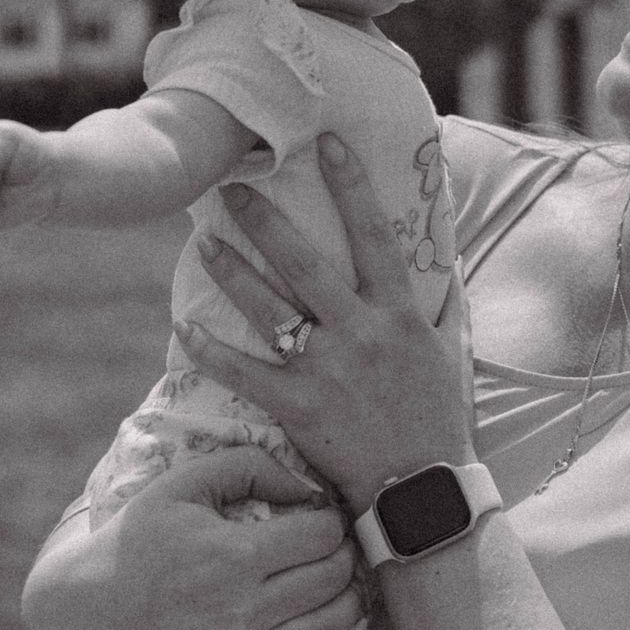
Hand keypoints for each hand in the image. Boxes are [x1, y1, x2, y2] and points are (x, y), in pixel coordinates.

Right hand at [22, 446, 365, 629]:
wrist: (84, 620)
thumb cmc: (138, 541)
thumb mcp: (185, 485)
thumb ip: (250, 467)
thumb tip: (310, 488)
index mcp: (233, 557)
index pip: (322, 535)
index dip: (332, 522)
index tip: (323, 519)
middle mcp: (241, 614)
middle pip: (331, 579)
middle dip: (344, 556)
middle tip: (336, 548)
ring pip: (329, 629)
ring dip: (349, 600)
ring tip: (341, 583)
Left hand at [176, 135, 474, 516]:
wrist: (421, 486)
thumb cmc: (435, 414)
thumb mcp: (444, 348)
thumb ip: (431, 302)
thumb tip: (433, 260)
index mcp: (399, 312)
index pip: (374, 233)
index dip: (351, 185)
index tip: (327, 143)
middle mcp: (361, 332)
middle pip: (305, 262)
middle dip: (266, 221)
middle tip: (233, 189)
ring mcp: (327, 369)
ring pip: (269, 308)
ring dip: (232, 272)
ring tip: (203, 241)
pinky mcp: (298, 406)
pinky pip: (244, 371)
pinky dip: (212, 350)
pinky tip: (185, 326)